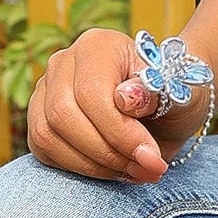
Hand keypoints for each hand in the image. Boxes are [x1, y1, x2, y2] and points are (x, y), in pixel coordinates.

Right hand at [26, 27, 212, 182]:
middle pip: (63, 115)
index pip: (91, 92)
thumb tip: (126, 97)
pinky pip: (44, 153)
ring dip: (92, 165)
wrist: (159, 109)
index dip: (118, 132)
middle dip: (105, 152)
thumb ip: (158, 92)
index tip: (151, 157)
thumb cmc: (170, 97)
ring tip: (132, 171)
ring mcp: (44, 93)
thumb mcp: (179, 92)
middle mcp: (62, 64)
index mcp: (97, 46)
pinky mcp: (39, 123)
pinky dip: (78, 169)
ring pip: (47, 137)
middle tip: (143, 169)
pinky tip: (111, 170)